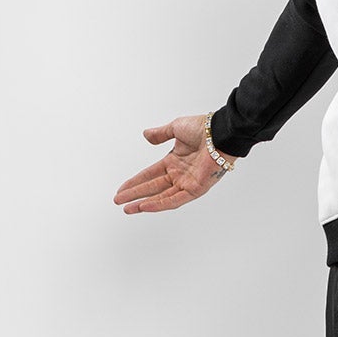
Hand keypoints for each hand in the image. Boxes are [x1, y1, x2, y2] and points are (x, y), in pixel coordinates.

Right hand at [114, 114, 230, 213]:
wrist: (219, 133)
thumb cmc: (204, 128)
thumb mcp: (176, 128)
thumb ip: (161, 134)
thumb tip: (147, 135)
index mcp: (174, 161)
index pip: (150, 174)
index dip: (135, 181)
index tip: (122, 188)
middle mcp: (179, 174)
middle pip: (152, 187)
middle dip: (134, 194)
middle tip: (118, 200)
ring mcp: (187, 183)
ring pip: (161, 196)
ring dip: (143, 203)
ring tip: (127, 208)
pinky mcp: (195, 189)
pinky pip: (174, 199)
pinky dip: (159, 204)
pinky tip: (145, 207)